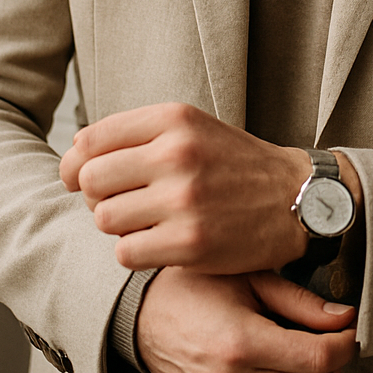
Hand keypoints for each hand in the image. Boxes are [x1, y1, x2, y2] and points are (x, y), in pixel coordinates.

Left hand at [59, 102, 361, 272]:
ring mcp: (183, 199)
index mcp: (173, 119)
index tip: (81, 180)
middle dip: (97, 197)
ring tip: (144, 223)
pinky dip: (135, 253)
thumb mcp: (192, 128)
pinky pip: (126, 253)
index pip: (90, 140)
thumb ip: (136, 134)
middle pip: (90, 180)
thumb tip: (74, 153)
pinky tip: (158, 244)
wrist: (298, 199)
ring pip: (103, 219)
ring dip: (117, 227)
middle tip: (122, 204)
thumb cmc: (235, 165)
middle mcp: (176, 153)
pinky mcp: (191, 242)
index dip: (75, 165)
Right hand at [136, 268, 356, 372]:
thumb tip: (342, 317)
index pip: (318, 359)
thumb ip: (299, 301)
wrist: (142, 320)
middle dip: (337, 362)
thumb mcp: (247, 279)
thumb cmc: (192, 289)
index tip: (348, 326)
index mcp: (240, 343)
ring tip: (314, 351)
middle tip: (335, 335)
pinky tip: (290, 370)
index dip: (345, 343)